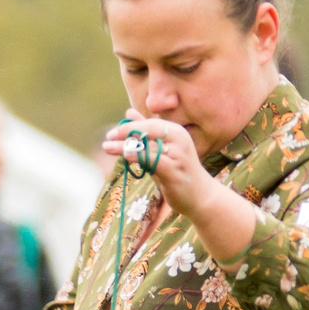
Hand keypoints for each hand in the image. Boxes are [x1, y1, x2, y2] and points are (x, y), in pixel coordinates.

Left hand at [103, 115, 261, 262]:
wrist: (200, 197)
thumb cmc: (178, 172)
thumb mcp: (162, 150)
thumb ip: (146, 132)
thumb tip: (128, 113)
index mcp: (176, 132)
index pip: (149, 124)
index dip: (129, 126)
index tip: (112, 133)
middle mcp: (179, 139)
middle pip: (148, 131)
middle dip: (126, 133)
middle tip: (108, 137)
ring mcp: (178, 154)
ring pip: (147, 146)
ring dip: (125, 146)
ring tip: (107, 147)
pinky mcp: (174, 170)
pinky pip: (151, 160)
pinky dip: (137, 156)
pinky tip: (125, 156)